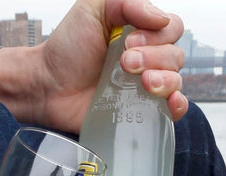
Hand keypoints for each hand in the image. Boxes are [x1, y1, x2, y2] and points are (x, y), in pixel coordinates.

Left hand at [0, 0, 186, 132]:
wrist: (47, 86)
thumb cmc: (67, 46)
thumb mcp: (93, 8)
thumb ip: (126, 3)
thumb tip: (161, 19)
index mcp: (140, 33)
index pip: (171, 28)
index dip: (158, 35)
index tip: (128, 42)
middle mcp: (147, 59)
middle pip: (175, 56)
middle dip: (154, 58)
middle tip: (124, 62)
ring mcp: (144, 88)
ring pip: (176, 81)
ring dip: (164, 79)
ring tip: (140, 82)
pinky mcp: (139, 114)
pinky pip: (172, 112)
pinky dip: (178, 106)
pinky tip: (170, 102)